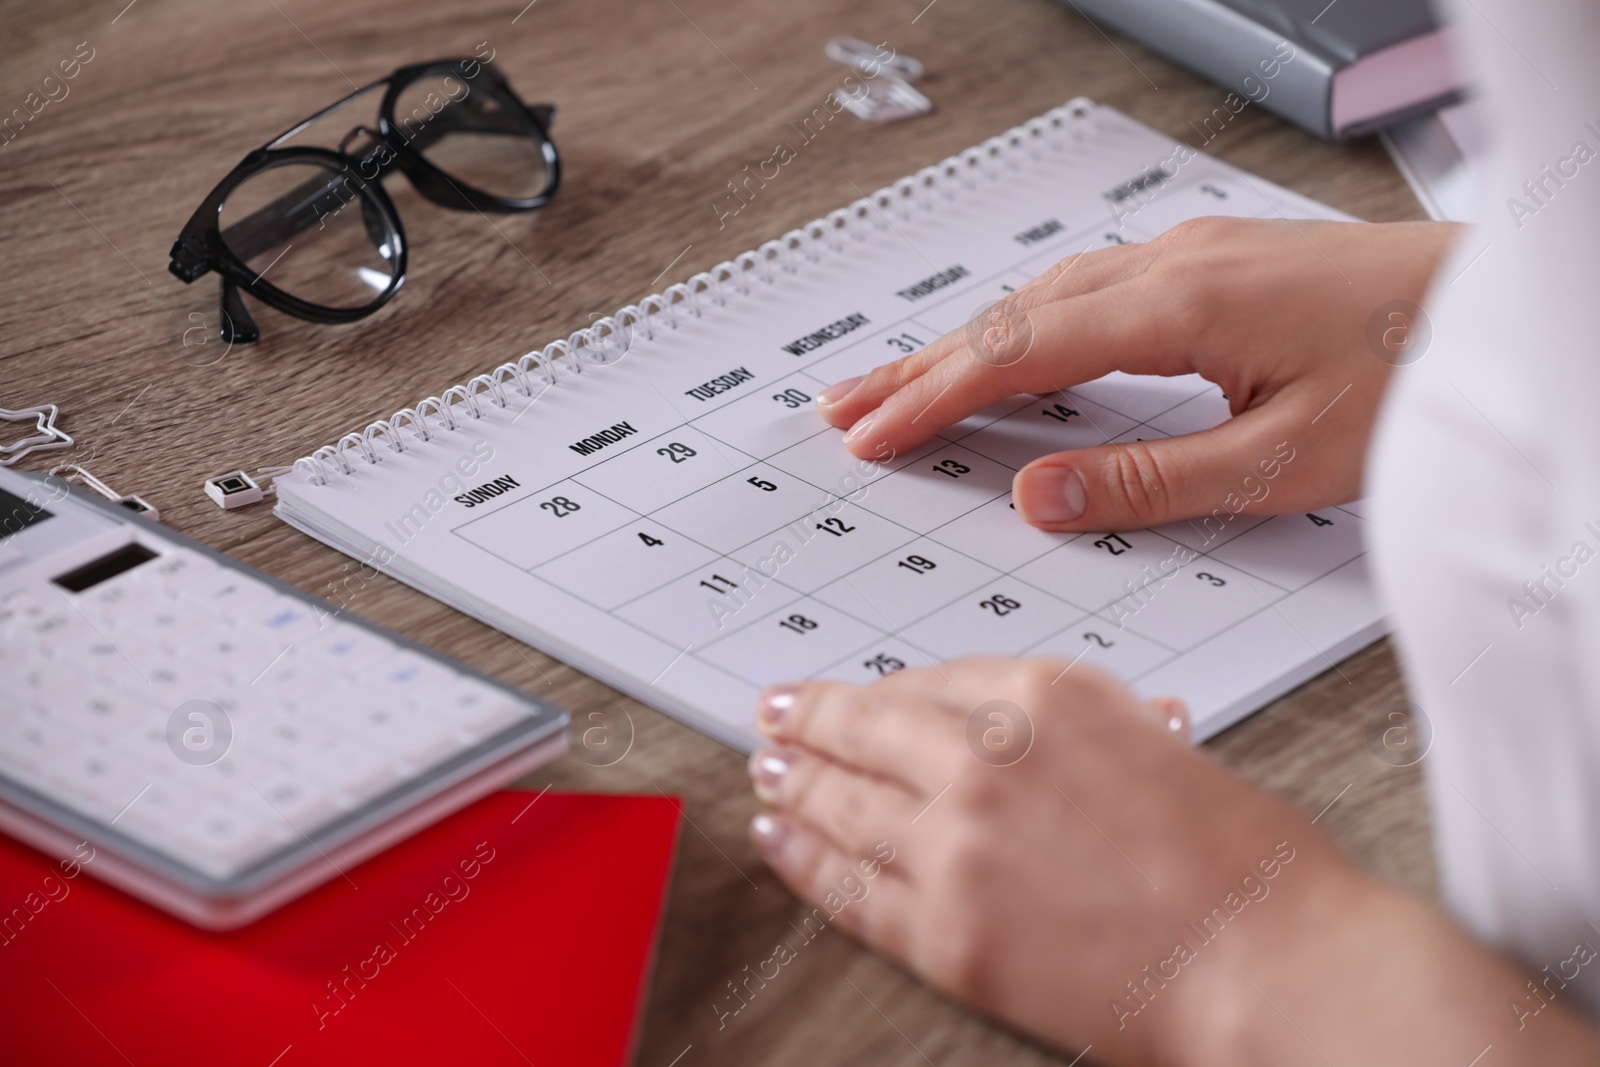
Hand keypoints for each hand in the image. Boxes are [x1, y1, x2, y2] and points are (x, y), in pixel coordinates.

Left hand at [747, 659, 1599, 1065]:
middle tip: (775, 712)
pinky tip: (780, 838)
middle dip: (810, 720)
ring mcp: (955, 847)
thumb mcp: (1157, 743)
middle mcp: (983, 758)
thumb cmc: (1244, 859)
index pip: (928, 682)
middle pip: (866, 731)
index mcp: (1044, 694)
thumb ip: (1074, 729)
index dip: (877, 692)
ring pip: (844, 804)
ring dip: (795, 783)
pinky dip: (805, 860)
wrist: (1266, 961)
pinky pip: (850, 889)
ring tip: (767, 771)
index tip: (850, 694)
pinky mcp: (945, 934)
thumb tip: (1015, 735)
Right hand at [816, 217, 1457, 531]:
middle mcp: (1169, 266)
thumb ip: (1147, 481)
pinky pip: (1085, 292)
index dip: (934, 398)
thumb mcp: (1278, 464)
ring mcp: (1188, 257)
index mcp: (1178, 308)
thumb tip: (1034, 496)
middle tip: (845, 409)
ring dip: (964, 344)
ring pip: (1042, 298)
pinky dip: (1023, 328)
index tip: (872, 434)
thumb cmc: (1408, 381)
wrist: (1486, 306)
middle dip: (920, 366)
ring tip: (899, 386)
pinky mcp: (1209, 265)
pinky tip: (1008, 351)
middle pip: (1010, 316)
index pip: (1019, 354)